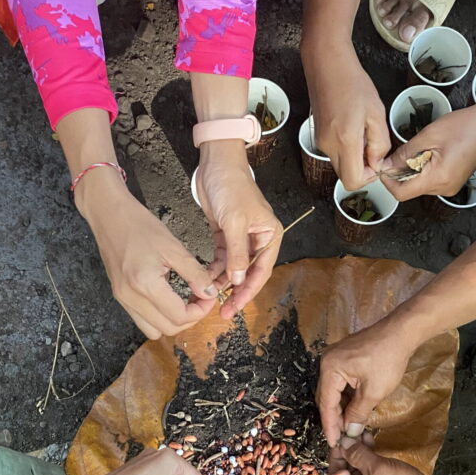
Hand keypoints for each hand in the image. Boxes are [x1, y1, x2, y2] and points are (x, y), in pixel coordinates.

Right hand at [75, 173, 217, 338]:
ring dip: (173, 321)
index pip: (179, 316)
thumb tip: (209, 293)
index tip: (208, 297)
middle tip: (200, 299)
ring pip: (154, 330)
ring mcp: (122, 299)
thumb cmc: (139, 225)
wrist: (109, 215)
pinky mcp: (120, 296)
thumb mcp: (173, 246)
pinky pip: (142, 320)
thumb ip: (194, 273)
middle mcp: (130, 297)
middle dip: (190, 318)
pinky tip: (168, 298)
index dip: (200, 311)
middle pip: (168, 329)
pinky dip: (158, 316)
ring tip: (185, 301)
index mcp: (145, 283)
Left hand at [196, 144, 281, 318]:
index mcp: (270, 235)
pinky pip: (221, 258)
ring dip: (222, 282)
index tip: (235, 307)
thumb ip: (237, 253)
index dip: (248, 291)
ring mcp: (241, 237)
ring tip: (209, 297)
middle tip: (222, 311)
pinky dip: (214, 269)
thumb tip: (237, 279)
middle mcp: (258, 239)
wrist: (216, 163)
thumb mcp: (235, 221)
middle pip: (248, 273)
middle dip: (235, 292)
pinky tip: (205, 279)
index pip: (261, 271)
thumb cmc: (232, 185)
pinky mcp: (225, 234)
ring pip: (233, 268)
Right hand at [303, 42, 390, 189]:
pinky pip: (335, 153)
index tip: (378, 160)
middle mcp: (328, 146)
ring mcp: (320, 142)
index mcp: (345, 140)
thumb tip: (378, 163)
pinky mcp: (318, 137)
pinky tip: (352, 126)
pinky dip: (346, 148)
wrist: (326, 64)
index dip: (369, 177)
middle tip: (373, 146)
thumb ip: (380, 143)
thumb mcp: (376, 112)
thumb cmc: (353, 82)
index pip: (353, 181)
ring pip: (341, 165)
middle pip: (346, 176)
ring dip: (355, 157)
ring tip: (363, 131)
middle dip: (362, 168)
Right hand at [317, 319, 414, 445]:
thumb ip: (359, 413)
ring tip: (348, 425)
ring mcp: (335, 357)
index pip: (326, 403)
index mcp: (330, 369)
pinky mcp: (344, 356)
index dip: (330, 425)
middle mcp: (326, 361)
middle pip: (326, 396)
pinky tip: (353, 408)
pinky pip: (340, 381)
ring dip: (341, 407)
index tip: (333, 442)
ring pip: (333, 389)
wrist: (401, 332)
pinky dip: (346, 395)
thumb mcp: (374, 392)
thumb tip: (350, 431)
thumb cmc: (388, 359)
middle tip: (341, 437)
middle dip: (334, 417)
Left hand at [380, 103, 475, 200]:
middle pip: (409, 190)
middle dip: (400, 172)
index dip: (387, 181)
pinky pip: (430, 180)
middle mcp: (443, 189)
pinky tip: (430, 152)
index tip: (384, 165)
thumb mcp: (428, 136)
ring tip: (422, 148)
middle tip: (401, 151)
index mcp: (437, 179)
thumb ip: (404, 154)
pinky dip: (423, 168)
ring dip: (412, 169)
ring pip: (419, 184)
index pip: (400, 194)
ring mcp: (449, 187)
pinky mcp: (453, 182)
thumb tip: (386, 166)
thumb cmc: (466, 126)